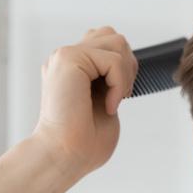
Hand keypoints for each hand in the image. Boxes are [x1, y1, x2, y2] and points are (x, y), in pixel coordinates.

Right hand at [32, 26, 137, 180]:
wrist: (64, 157)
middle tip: (118, 97)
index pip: (106, 43)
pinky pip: (113, 59)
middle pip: (113, 36)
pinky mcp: (68, 59)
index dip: (122, 67)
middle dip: (127, 65)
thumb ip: (111, 77)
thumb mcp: (105, 100)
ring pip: (116, 42)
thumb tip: (128, 61)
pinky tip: (108, 106)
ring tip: (113, 100)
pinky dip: (119, 84)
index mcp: (71, 67)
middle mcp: (64, 58)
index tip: (116, 98)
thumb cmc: (84, 142)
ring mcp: (64, 56)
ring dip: (125, 74)